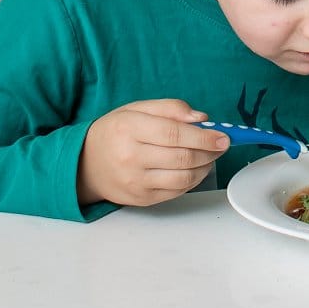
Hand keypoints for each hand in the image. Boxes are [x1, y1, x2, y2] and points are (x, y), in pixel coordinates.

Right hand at [77, 100, 229, 208]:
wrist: (85, 163)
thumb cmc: (115, 131)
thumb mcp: (137, 108)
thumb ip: (170, 108)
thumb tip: (201, 118)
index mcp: (130, 128)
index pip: (174, 133)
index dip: (203, 137)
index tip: (223, 136)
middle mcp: (131, 157)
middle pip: (181, 157)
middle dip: (209, 152)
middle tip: (222, 145)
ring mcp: (135, 182)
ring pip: (182, 178)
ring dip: (205, 167)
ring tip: (211, 156)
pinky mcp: (140, 199)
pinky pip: (175, 192)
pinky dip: (192, 181)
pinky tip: (196, 169)